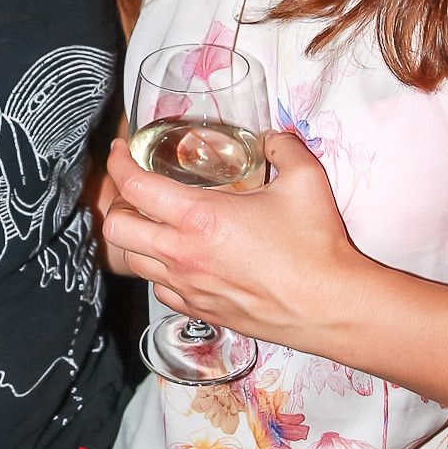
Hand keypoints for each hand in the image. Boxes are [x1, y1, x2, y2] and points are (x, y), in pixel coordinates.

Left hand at [103, 129, 375, 351]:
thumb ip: (283, 146)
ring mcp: (189, 286)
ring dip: (136, 237)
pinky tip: (179, 258)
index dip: (118, 163)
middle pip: (116, 228)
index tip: (120, 152)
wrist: (331, 306)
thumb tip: (272, 137)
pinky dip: (158, 270)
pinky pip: (159, 289)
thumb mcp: (305, 178)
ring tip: (154, 222)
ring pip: (133, 261)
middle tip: (134, 190)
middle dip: (116, 204)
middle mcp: (184, 254)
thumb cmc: (317, 247)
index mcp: (200, 216)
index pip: (133, 185)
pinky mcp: (201, 311)